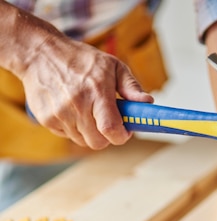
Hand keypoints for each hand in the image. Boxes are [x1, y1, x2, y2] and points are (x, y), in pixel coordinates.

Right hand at [18, 20, 152, 149]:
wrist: (39, 53)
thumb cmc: (81, 60)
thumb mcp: (111, 66)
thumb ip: (131, 87)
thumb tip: (148, 103)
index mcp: (97, 91)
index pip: (111, 130)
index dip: (121, 136)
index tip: (124, 131)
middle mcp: (77, 104)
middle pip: (98, 142)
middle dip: (106, 135)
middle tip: (105, 120)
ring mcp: (60, 113)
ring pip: (83, 141)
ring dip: (89, 131)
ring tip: (86, 110)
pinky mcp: (47, 119)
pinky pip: (68, 136)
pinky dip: (73, 128)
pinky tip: (70, 108)